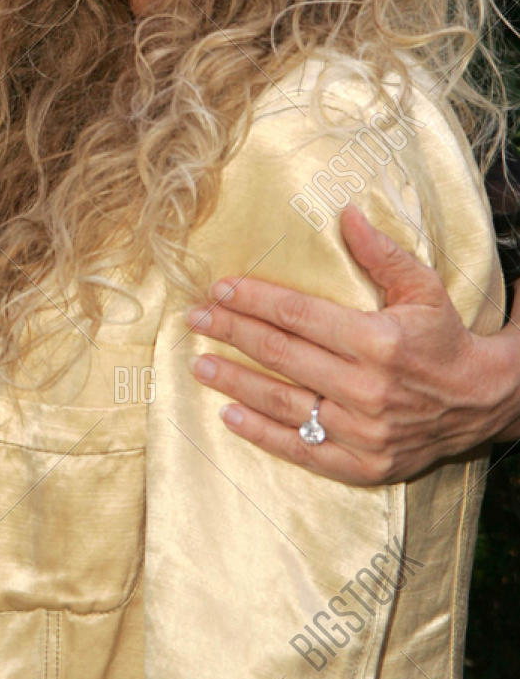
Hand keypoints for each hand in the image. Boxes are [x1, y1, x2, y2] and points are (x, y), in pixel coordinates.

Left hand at [187, 204, 519, 484]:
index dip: (254, 301)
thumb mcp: (423, 287)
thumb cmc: (444, 337)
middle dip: (232, 333)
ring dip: (235, 383)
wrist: (481, 401)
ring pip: (284, 404)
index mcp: (379, 342)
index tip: (220, 289)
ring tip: (200, 364)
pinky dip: (261, 434)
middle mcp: (368, 389)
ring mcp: (364, 432)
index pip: (298, 316)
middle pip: (281, 356)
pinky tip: (229, 415)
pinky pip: (302, 450)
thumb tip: (345, 213)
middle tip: (196, 319)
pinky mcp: (364, 465)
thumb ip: (381, 253)